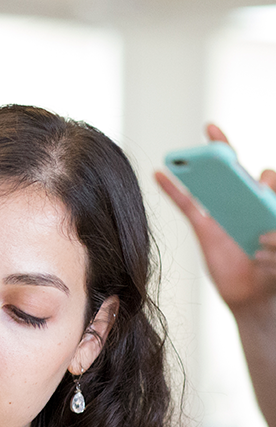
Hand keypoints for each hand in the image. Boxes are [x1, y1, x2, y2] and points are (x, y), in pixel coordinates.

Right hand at [155, 124, 275, 315]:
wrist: (254, 295)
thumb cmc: (273, 272)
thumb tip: (265, 221)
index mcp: (267, 206)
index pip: (264, 178)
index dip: (264, 178)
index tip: (261, 177)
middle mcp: (245, 205)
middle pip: (233, 172)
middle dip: (223, 152)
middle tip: (211, 130)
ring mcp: (222, 214)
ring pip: (209, 185)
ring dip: (196, 168)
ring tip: (184, 153)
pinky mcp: (203, 228)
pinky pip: (185, 204)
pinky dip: (172, 189)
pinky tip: (161, 174)